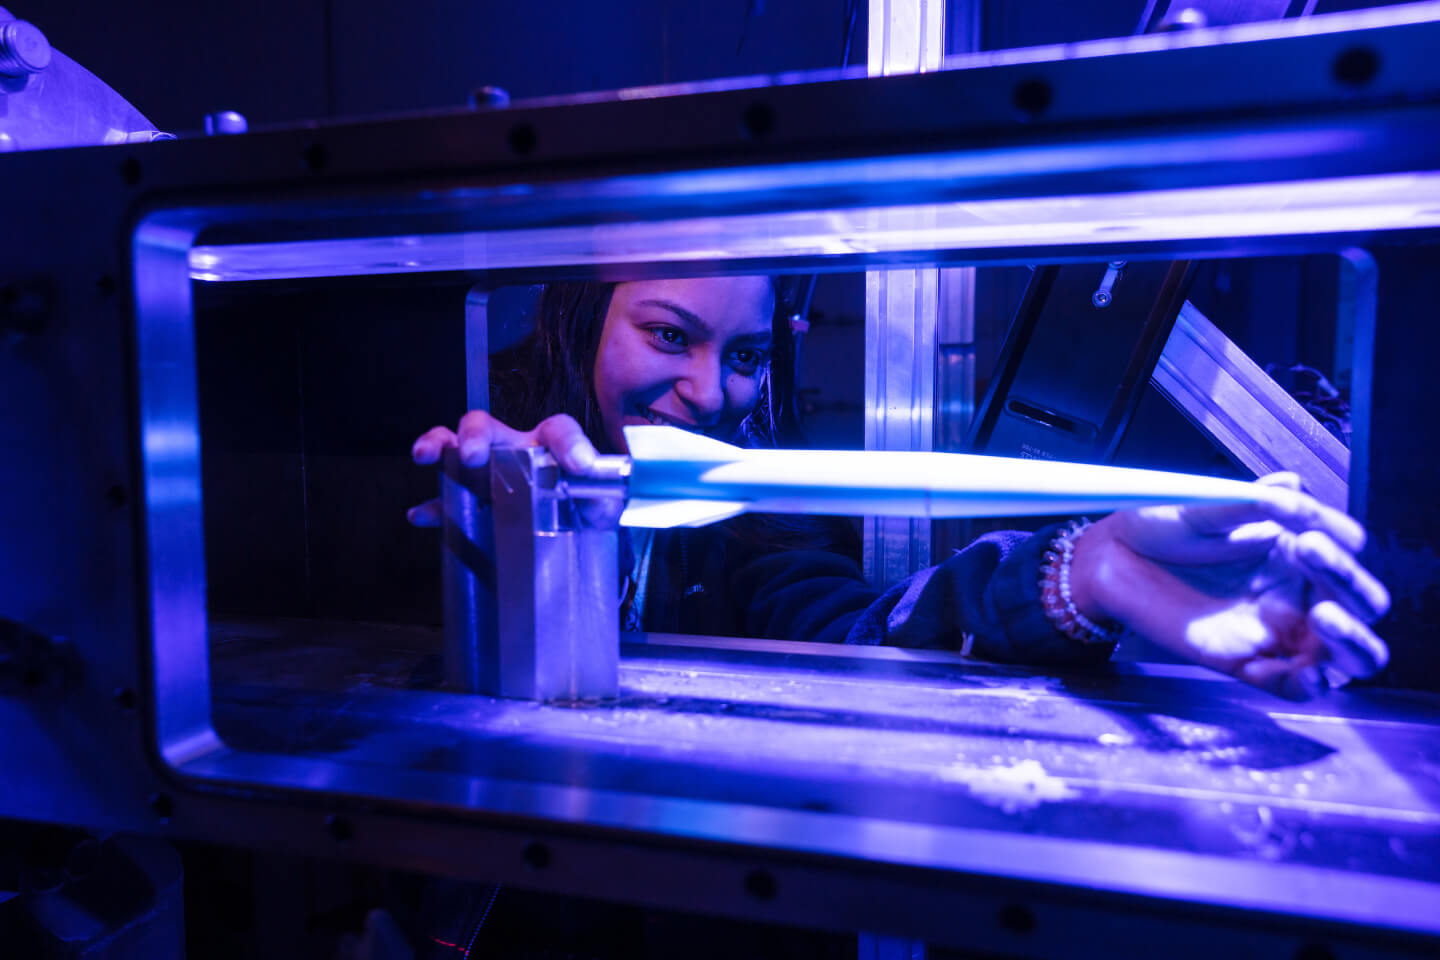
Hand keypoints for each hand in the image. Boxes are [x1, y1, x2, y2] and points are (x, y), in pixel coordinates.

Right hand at [406, 411, 599, 526]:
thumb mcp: (602, 506)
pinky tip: (423, 516)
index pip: (557, 431)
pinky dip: (432, 508)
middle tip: (473, 457)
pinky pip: (444, 500)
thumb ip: (601, 495)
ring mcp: (486, 474)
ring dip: (438, 446)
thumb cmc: (584, 509)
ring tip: (425, 455)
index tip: (580, 466)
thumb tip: (591, 489)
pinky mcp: (470, 504)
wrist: (571, 535)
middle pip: (486, 425)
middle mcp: (513, 450)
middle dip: (474, 434)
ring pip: (454, 446)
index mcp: (549, 447)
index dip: (568, 443)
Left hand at [1072, 474, 1390, 699]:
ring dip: (1351, 641)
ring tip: (1324, 617)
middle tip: (1311, 557)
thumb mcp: (1208, 505)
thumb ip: (1251, 500)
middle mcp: (1295, 591)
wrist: (1111, 559)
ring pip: (1349, 655)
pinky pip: (1297, 688)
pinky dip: (1306, 684)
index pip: (1350, 552)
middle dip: (1352, 584)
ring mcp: (1276, 630)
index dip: (1340, 547)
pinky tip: (1298, 670)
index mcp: (1294, 549)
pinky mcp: (1248, 662)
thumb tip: (1293, 485)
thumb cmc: (1160, 526)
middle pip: (1364, 603)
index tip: (1306, 533)